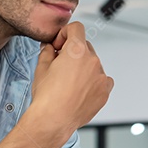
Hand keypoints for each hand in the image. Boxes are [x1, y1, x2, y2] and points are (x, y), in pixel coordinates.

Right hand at [31, 22, 113, 136]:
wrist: (54, 120)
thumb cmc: (47, 96)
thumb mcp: (41, 67)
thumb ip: (48, 52)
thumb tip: (50, 47)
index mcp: (77, 50)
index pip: (76, 28)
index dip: (65, 34)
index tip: (59, 45)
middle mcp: (93, 61)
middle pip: (85, 46)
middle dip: (73, 52)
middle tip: (60, 65)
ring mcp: (101, 76)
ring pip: (93, 64)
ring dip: (83, 68)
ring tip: (68, 83)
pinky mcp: (105, 91)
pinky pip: (101, 80)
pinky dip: (93, 81)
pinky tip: (80, 91)